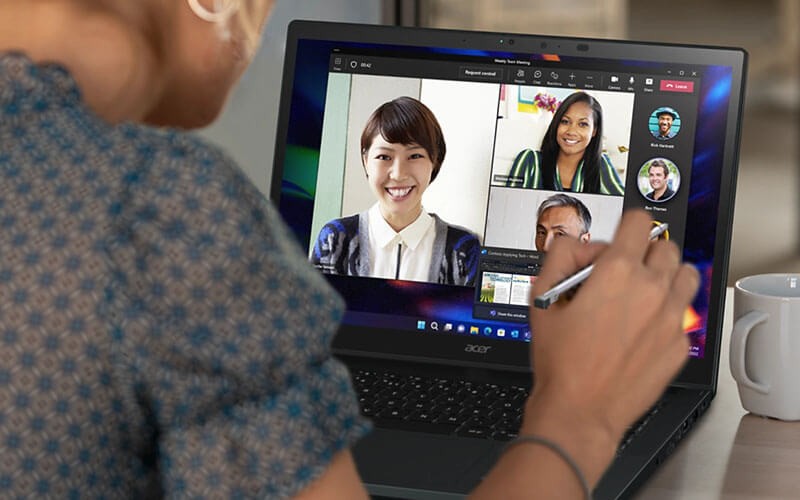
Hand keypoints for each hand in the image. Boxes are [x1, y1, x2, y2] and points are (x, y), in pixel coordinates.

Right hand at [522, 210, 699, 483]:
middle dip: (645, 252)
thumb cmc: (561, 361)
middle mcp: (652, 290)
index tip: (622, 235)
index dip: (627, 224)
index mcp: (618, 272)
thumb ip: (560, 257)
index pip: (640, 222)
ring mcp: (671, 319)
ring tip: (643, 293)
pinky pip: (683, 316)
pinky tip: (642, 329)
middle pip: (666, 247)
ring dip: (666, 276)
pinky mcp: (679, 345)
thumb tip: (576, 244)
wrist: (580, 410)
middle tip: (625, 270)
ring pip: (686, 275)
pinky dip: (666, 315)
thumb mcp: (542, 299)